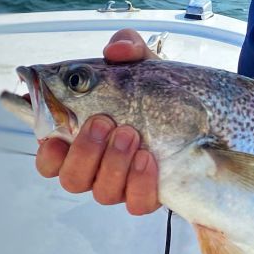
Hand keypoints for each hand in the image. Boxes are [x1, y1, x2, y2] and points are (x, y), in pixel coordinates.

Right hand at [34, 29, 160, 214]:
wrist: (206, 120)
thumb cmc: (160, 93)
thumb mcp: (145, 67)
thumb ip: (128, 50)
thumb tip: (116, 49)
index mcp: (83, 138)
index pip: (50, 156)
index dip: (47, 151)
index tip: (54, 136)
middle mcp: (97, 166)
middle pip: (70, 178)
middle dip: (83, 152)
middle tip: (105, 123)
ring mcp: (123, 184)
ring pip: (100, 192)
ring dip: (112, 163)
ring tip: (131, 135)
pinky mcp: (148, 196)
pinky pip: (136, 204)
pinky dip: (139, 184)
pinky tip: (149, 160)